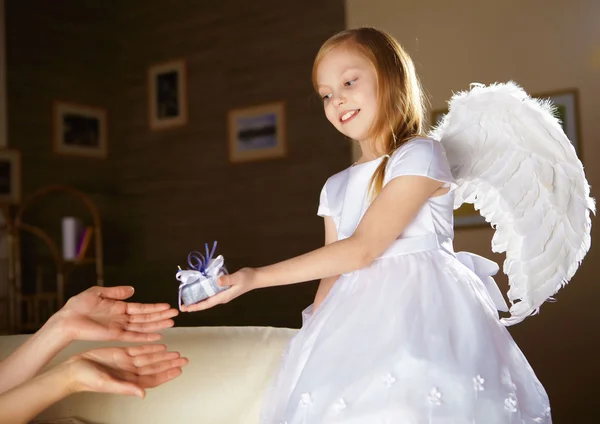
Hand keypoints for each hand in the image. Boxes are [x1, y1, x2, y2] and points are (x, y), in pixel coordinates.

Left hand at [54, 286, 178, 342]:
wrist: (67, 319)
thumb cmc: (78, 306)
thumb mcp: (98, 293)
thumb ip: (116, 292)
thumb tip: (132, 289)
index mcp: (119, 307)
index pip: (141, 308)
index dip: (154, 308)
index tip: (167, 306)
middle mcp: (122, 318)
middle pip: (146, 317)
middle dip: (161, 316)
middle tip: (176, 314)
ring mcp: (120, 327)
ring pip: (143, 326)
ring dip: (158, 325)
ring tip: (172, 323)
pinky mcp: (115, 335)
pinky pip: (134, 336)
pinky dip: (146, 337)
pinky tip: (157, 336)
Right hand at [66, 345, 187, 397]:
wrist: (72, 369)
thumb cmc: (86, 380)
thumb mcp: (107, 384)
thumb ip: (125, 388)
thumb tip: (142, 394)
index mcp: (129, 381)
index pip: (153, 379)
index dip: (166, 375)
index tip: (179, 369)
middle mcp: (130, 372)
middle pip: (154, 367)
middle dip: (169, 363)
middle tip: (183, 359)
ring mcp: (126, 362)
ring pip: (149, 358)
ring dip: (162, 355)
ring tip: (175, 352)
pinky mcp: (121, 353)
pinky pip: (139, 350)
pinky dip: (150, 347)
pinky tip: (160, 345)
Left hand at [180, 267, 256, 311]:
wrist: (255, 278)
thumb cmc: (247, 278)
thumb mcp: (237, 277)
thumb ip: (227, 279)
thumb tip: (217, 281)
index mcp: (223, 297)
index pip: (207, 304)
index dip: (196, 306)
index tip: (186, 308)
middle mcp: (222, 298)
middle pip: (205, 303)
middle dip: (194, 305)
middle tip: (182, 306)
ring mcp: (222, 294)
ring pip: (207, 299)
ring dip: (197, 300)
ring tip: (187, 299)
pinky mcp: (223, 290)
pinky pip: (210, 293)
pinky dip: (203, 293)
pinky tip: (198, 289)